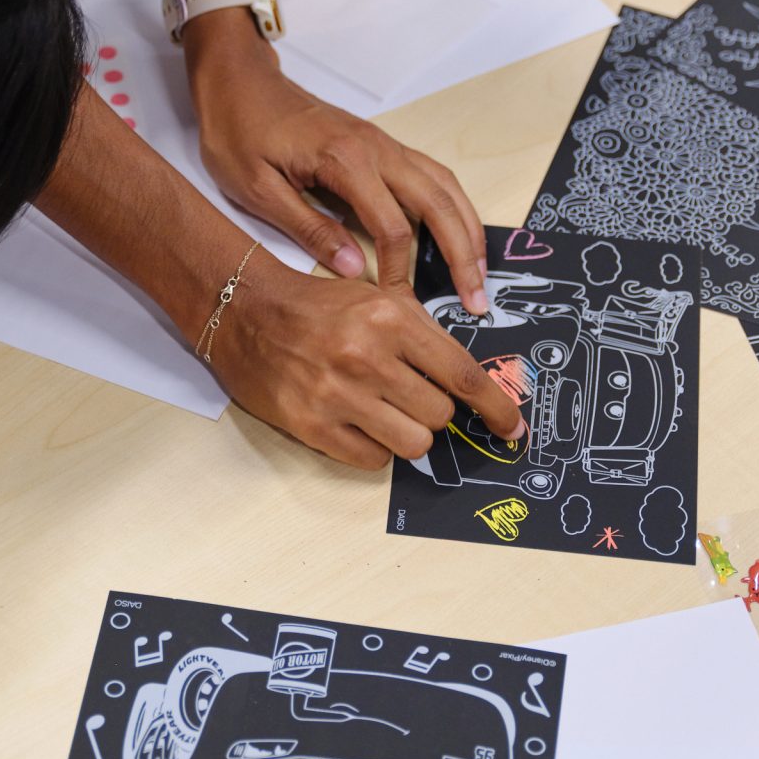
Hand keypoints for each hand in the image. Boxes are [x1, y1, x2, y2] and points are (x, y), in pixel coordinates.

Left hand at [187, 14, 490, 314]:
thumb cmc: (239, 132)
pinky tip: (458, 232)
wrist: (239, 82)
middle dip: (464, 254)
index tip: (396, 302)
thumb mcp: (258, 189)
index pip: (392, 226)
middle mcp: (376, 148)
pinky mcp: (381, 144)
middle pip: (439, 203)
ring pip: (445, 185)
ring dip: (468, 229)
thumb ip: (309, 229)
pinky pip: (432, 175)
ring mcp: (384, 143)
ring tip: (480, 272)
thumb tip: (354, 270)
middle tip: (478, 299)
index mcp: (345, 160)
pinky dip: (452, 206)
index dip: (400, 270)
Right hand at [210, 258, 525, 469]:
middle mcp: (367, 357)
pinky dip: (376, 448)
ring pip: (414, 443)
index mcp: (390, 320)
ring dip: (409, 432)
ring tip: (385, 410)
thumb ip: (424, 335)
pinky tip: (359, 423)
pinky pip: (374, 460)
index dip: (495, 407)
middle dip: (433, 409)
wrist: (246, 313)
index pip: (462, 375)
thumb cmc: (319, 306)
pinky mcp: (313, 426)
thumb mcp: (377, 299)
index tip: (512, 427)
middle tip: (409, 394)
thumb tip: (474, 380)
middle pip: (440, 414)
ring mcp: (338, 395)